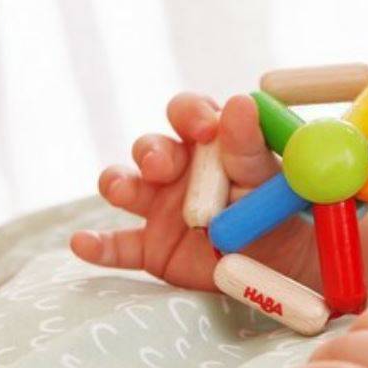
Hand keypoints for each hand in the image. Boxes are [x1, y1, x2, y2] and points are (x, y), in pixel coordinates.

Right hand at [69, 93, 314, 289]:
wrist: (284, 265)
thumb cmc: (278, 208)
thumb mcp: (267, 177)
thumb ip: (250, 144)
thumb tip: (239, 102)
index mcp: (209, 141)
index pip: (188, 112)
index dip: (189, 114)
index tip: (205, 128)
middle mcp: (178, 168)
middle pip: (150, 147)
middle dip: (151, 152)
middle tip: (162, 166)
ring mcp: (160, 206)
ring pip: (125, 186)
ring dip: (119, 183)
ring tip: (124, 191)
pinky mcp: (151, 248)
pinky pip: (118, 246)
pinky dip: (97, 245)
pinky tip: (83, 243)